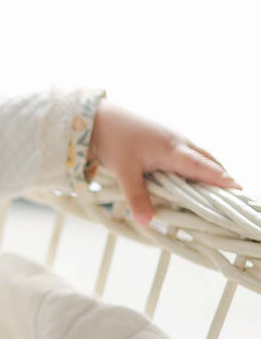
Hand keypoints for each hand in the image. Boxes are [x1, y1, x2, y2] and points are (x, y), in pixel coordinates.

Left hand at [87, 99, 241, 226]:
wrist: (99, 118)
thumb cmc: (113, 141)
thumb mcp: (124, 172)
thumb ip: (137, 197)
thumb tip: (147, 221)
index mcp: (173, 150)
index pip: (204, 167)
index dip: (220, 179)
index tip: (238, 190)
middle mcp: (178, 142)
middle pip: (207, 160)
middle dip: (221, 176)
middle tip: (233, 195)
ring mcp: (172, 139)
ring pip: (198, 156)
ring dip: (210, 170)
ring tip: (218, 190)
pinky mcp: (164, 139)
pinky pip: (187, 154)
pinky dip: (196, 166)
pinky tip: (193, 177)